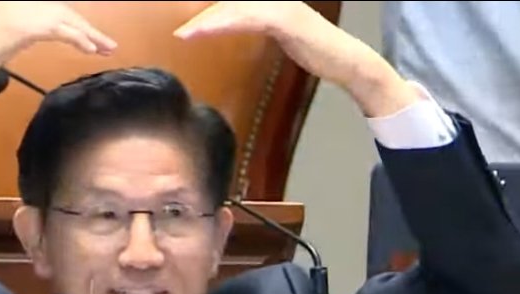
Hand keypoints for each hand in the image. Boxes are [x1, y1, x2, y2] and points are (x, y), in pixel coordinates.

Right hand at [0, 2, 116, 116]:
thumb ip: (15, 38)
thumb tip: (27, 40)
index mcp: (13, 6)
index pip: (53, 10)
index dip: (75, 23)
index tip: (93, 37)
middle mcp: (17, 4)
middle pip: (62, 12)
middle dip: (87, 28)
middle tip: (108, 45)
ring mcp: (17, 12)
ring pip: (63, 18)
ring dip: (88, 34)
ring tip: (106, 48)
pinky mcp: (19, 27)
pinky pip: (55, 29)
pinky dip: (76, 38)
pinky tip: (89, 49)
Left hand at [174, 2, 418, 117]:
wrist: (348, 62)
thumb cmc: (315, 49)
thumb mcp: (279, 32)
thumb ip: (254, 23)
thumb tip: (229, 22)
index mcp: (269, 1)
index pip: (230, 2)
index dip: (208, 8)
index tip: (184, 12)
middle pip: (228, 1)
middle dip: (201, 7)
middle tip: (171, 16)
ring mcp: (279, 5)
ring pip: (232, 6)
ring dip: (203, 18)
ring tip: (180, 31)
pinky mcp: (285, 19)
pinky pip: (246, 18)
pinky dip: (220, 24)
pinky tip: (198, 31)